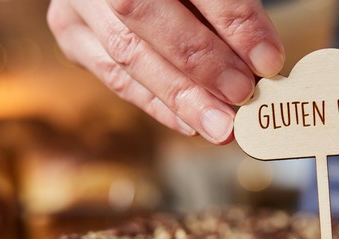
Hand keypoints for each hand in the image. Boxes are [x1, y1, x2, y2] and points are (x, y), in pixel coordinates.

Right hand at [47, 0, 284, 143]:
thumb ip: (230, 12)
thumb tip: (261, 63)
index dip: (233, 21)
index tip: (268, 59)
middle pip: (146, 16)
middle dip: (201, 64)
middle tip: (243, 96)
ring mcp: (79, 1)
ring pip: (128, 54)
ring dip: (181, 97)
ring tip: (222, 126)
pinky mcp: (71, 31)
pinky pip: (115, 76)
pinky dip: (157, 104)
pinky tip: (191, 125)